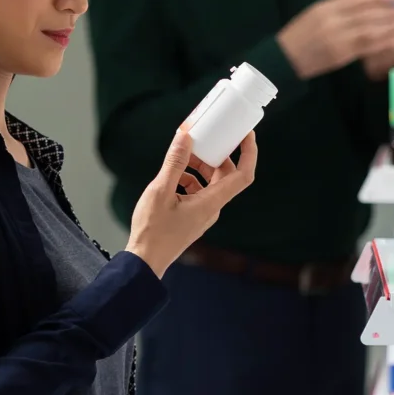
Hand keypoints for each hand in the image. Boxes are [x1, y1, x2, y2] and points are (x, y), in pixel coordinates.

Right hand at [126, 128, 257, 275]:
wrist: (145, 260)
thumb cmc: (153, 230)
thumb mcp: (161, 191)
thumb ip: (175, 162)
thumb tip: (186, 136)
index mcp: (211, 202)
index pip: (243, 175)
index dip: (249, 153)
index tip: (245, 134)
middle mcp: (212, 208)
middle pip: (225, 176)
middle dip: (215, 155)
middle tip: (204, 139)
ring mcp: (203, 214)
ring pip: (210, 183)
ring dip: (199, 166)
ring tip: (181, 156)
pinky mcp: (193, 217)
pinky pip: (198, 192)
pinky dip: (189, 179)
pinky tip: (172, 176)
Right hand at [276, 0, 393, 79]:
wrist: (283, 59)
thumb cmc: (299, 36)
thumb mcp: (314, 13)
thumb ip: (337, 4)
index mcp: (324, 7)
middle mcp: (331, 20)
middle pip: (366, 11)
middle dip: (387, 9)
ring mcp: (336, 37)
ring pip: (369, 28)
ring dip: (389, 25)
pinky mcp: (340, 54)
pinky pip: (365, 46)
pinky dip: (382, 41)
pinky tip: (393, 39)